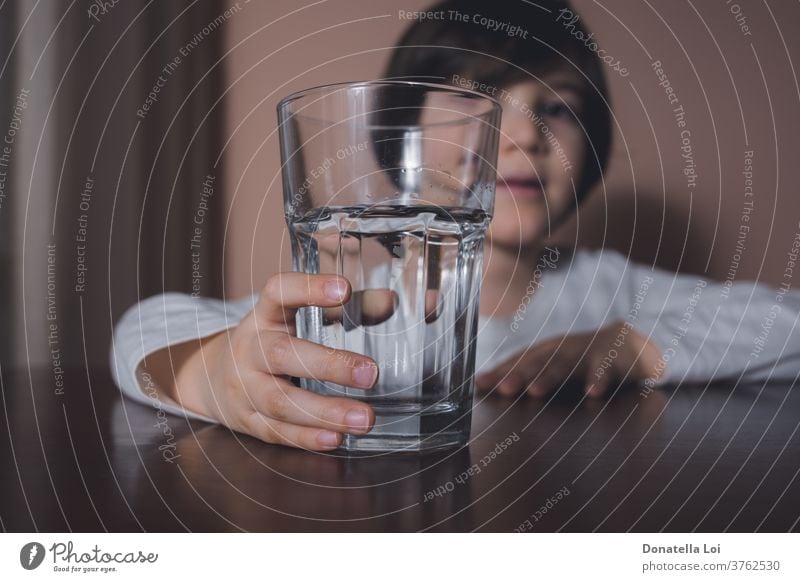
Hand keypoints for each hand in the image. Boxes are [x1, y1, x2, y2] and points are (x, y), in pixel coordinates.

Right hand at [151, 273, 392, 450]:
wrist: (211, 375)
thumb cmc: (272, 341)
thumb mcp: (299, 319)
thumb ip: (348, 310)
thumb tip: (393, 301)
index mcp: (265, 315)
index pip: (279, 293)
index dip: (308, 289)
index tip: (344, 289)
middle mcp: (250, 349)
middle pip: (282, 355)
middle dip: (329, 365)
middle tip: (371, 373)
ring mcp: (245, 387)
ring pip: (280, 401)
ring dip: (325, 412)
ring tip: (364, 418)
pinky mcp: (247, 422)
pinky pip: (276, 432)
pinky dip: (307, 438)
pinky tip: (335, 438)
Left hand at [475, 321, 663, 397]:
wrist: (629, 345)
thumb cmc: (581, 362)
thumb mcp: (553, 366)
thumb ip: (522, 375)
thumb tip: (478, 384)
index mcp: (547, 352)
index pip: (519, 361)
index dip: (500, 372)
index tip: (480, 385)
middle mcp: (563, 350)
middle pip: (538, 362)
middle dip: (520, 374)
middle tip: (504, 389)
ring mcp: (588, 353)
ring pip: (567, 364)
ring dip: (551, 376)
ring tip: (535, 391)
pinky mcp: (615, 359)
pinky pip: (607, 370)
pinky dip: (600, 379)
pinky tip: (593, 394)